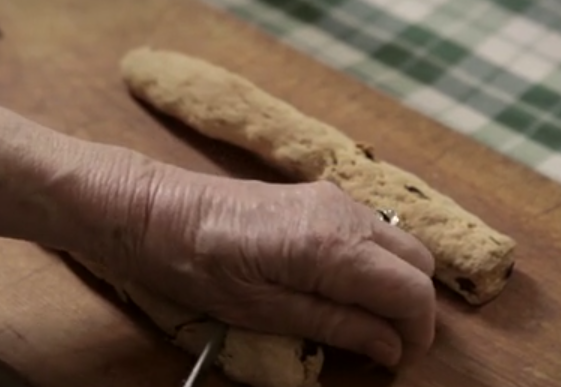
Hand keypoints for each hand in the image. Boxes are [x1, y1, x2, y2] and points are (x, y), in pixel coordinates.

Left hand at [116, 176, 435, 367]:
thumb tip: (392, 346)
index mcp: (333, 246)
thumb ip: (336, 325)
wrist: (158, 211)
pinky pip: (369, 229)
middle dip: (411, 305)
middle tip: (380, 340)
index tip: (400, 359)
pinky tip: (338, 282)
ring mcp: (333, 198)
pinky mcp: (318, 195)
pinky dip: (372, 260)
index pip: (411, 289)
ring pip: (396, 242)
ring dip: (392, 281)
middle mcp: (345, 213)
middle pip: (417, 261)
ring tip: (357, 315)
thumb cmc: (199, 266)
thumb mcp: (265, 310)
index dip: (417, 330)